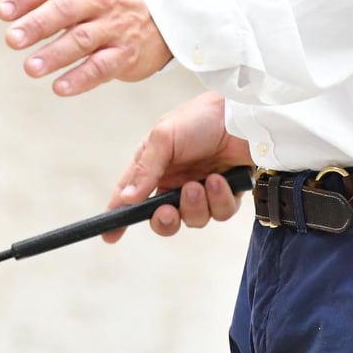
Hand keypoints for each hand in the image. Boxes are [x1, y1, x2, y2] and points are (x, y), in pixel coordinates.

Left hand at [0, 0, 173, 92]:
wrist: (161, 21)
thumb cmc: (102, 7)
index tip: (1, 11)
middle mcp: (97, 1)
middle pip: (64, 9)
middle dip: (36, 24)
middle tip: (11, 40)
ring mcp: (114, 28)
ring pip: (82, 39)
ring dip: (54, 54)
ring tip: (29, 68)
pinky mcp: (126, 54)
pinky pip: (103, 66)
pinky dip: (81, 78)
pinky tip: (59, 87)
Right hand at [103, 90, 251, 242]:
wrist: (242, 116)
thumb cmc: (200, 117)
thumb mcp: (163, 136)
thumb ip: (145, 169)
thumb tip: (126, 199)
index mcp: (154, 165)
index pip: (131, 195)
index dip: (119, 216)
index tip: (109, 236)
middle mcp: (175, 180)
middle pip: (163, 218)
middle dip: (164, 220)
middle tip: (167, 211)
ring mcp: (201, 189)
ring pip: (193, 219)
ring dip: (195, 205)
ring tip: (200, 184)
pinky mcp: (227, 194)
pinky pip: (220, 213)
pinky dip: (219, 200)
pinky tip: (220, 180)